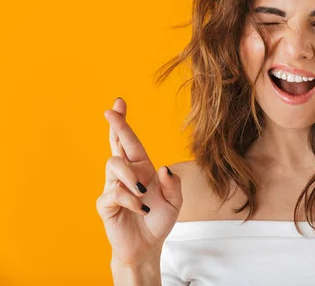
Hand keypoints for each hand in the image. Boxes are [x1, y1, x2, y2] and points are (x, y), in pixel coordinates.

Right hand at [96, 98, 182, 265]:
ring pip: (114, 165)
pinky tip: (140, 208)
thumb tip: (162, 168)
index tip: (118, 102)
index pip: (130, 141)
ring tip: (143, 194)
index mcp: (142, 168)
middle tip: (110, 112)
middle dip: (115, 126)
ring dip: (131, 177)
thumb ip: (173, 185)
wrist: (148, 245)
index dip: (123, 122)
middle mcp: (127, 174)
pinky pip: (114, 192)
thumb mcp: (175, 201)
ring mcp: (113, 187)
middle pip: (116, 144)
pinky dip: (131, 200)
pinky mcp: (105, 203)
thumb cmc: (159, 219)